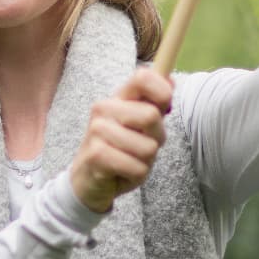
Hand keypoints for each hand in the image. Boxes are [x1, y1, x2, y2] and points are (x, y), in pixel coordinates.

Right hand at [69, 66, 172, 212]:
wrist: (87, 181)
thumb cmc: (119, 151)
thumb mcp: (140, 126)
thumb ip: (155, 104)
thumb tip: (171, 81)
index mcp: (118, 97)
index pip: (142, 78)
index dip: (162, 91)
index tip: (164, 108)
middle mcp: (104, 108)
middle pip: (151, 116)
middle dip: (157, 138)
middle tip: (142, 146)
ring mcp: (97, 130)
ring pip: (148, 148)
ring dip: (146, 161)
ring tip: (129, 161)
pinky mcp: (96, 154)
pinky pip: (137, 168)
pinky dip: (136, 176)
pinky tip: (121, 173)